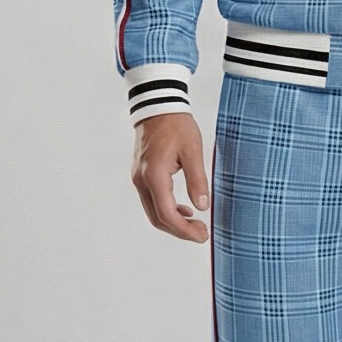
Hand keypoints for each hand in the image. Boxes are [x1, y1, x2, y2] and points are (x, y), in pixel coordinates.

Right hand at [131, 112, 209, 241]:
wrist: (158, 106)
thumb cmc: (176, 125)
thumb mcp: (193, 151)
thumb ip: (197, 180)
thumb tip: (202, 207)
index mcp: (154, 175)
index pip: (167, 214)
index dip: (185, 230)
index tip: (202, 235)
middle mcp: (142, 180)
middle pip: (157, 218)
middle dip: (179, 231)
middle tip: (202, 234)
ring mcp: (138, 178)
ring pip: (153, 212)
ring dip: (173, 222)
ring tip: (196, 224)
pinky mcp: (141, 175)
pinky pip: (151, 201)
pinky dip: (166, 210)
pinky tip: (184, 210)